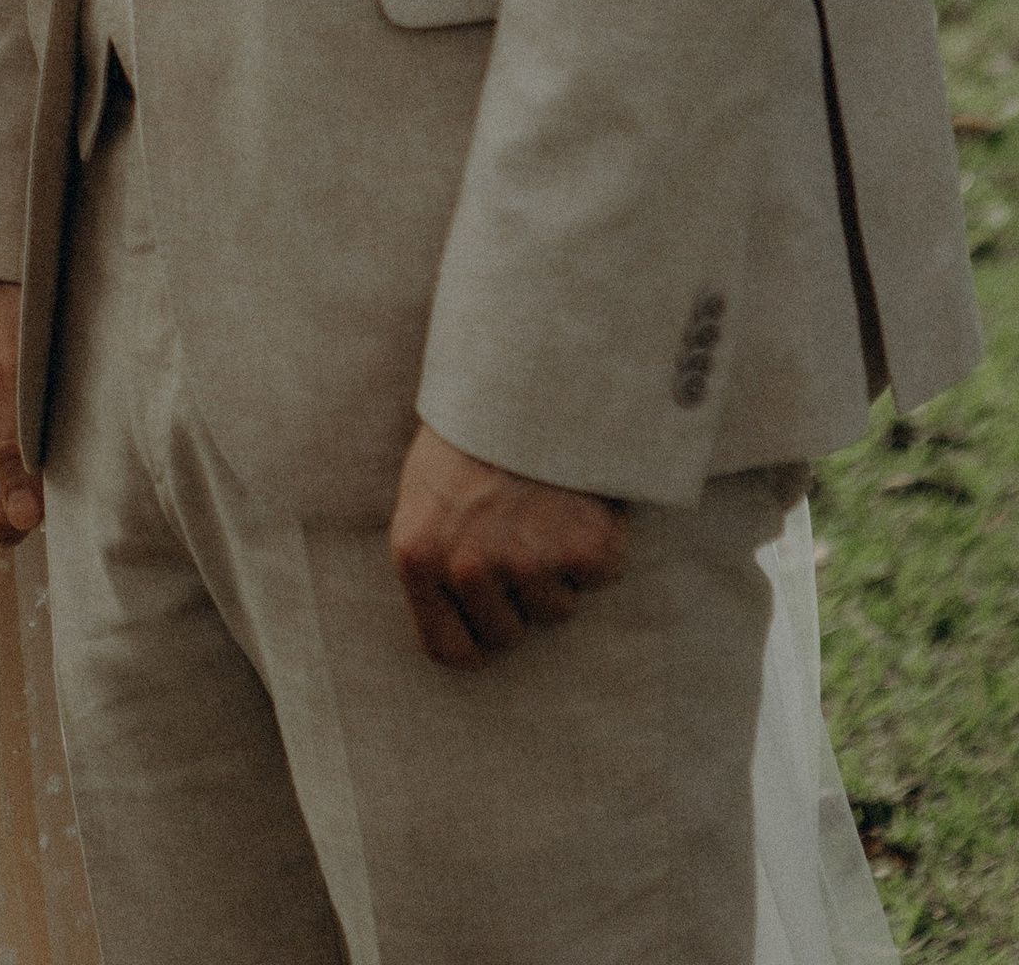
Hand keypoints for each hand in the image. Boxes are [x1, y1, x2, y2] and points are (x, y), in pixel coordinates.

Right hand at [0, 281, 40, 545]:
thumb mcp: (7, 376)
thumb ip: (11, 448)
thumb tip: (25, 518)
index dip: (8, 518)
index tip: (46, 493)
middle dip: (13, 505)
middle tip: (48, 469)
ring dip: (16, 485)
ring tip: (41, 444)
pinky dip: (14, 465)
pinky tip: (32, 433)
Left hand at [388, 424, 627, 668]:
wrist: (529, 367)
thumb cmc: (472, 428)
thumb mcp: (424, 490)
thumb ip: (432, 557)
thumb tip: (454, 623)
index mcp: (419, 556)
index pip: (451, 651)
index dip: (476, 637)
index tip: (491, 614)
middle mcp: (469, 567)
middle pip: (508, 634)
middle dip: (519, 596)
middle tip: (521, 532)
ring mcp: (527, 560)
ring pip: (556, 609)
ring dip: (559, 568)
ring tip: (547, 505)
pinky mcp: (584, 547)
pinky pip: (600, 577)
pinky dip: (600, 544)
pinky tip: (580, 499)